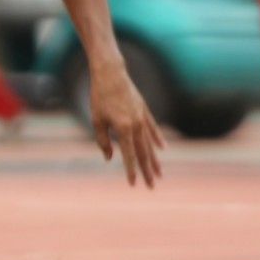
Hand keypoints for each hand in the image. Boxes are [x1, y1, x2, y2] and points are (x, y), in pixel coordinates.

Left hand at [89, 58, 162, 187]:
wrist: (111, 73)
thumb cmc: (99, 96)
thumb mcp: (96, 120)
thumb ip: (103, 141)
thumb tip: (110, 157)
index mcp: (123, 129)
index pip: (128, 156)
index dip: (131, 171)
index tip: (133, 184)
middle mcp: (136, 125)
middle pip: (143, 153)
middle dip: (147, 171)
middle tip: (151, 186)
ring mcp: (142, 117)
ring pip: (150, 144)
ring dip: (155, 160)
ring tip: (160, 174)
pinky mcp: (144, 110)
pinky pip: (152, 129)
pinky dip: (157, 139)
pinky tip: (162, 149)